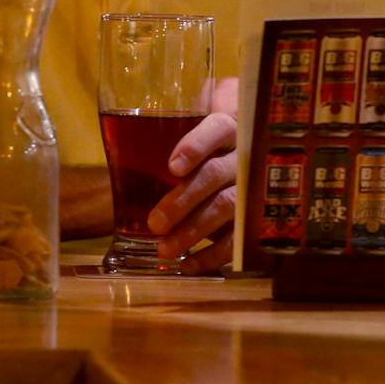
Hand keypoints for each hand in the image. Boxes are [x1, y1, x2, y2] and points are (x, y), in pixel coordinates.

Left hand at [146, 78, 240, 274]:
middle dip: (183, 201)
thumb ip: (178, 124)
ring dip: (193, 231)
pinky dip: (213, 255)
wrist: (258, 146)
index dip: (196, 146)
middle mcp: (246, 155)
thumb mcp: (204, 118)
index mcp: (231, 126)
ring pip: (226, 207)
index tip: (173, 167)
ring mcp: (255, 186)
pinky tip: (187, 265)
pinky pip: (239, 238)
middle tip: (154, 223)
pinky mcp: (258, 216)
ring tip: (164, 249)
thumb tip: (126, 138)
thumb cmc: (215, 136)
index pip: (217, 130)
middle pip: (215, 175)